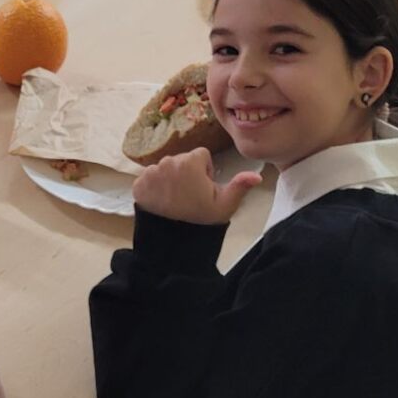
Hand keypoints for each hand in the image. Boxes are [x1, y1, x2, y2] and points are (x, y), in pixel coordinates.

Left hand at [132, 147, 261, 224]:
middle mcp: (169, 161)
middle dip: (186, 173)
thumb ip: (241, 186)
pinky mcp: (139, 183)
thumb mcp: (225, 205)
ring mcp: (151, 172)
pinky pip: (149, 178)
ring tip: (175, 200)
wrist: (172, 241)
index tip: (203, 188)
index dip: (204, 171)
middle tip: (189, 195)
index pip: (201, 156)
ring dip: (170, 179)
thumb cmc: (201, 219)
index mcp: (191, 162)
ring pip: (165, 168)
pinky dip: (154, 187)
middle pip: (182, 160)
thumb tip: (258, 175)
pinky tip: (162, 202)